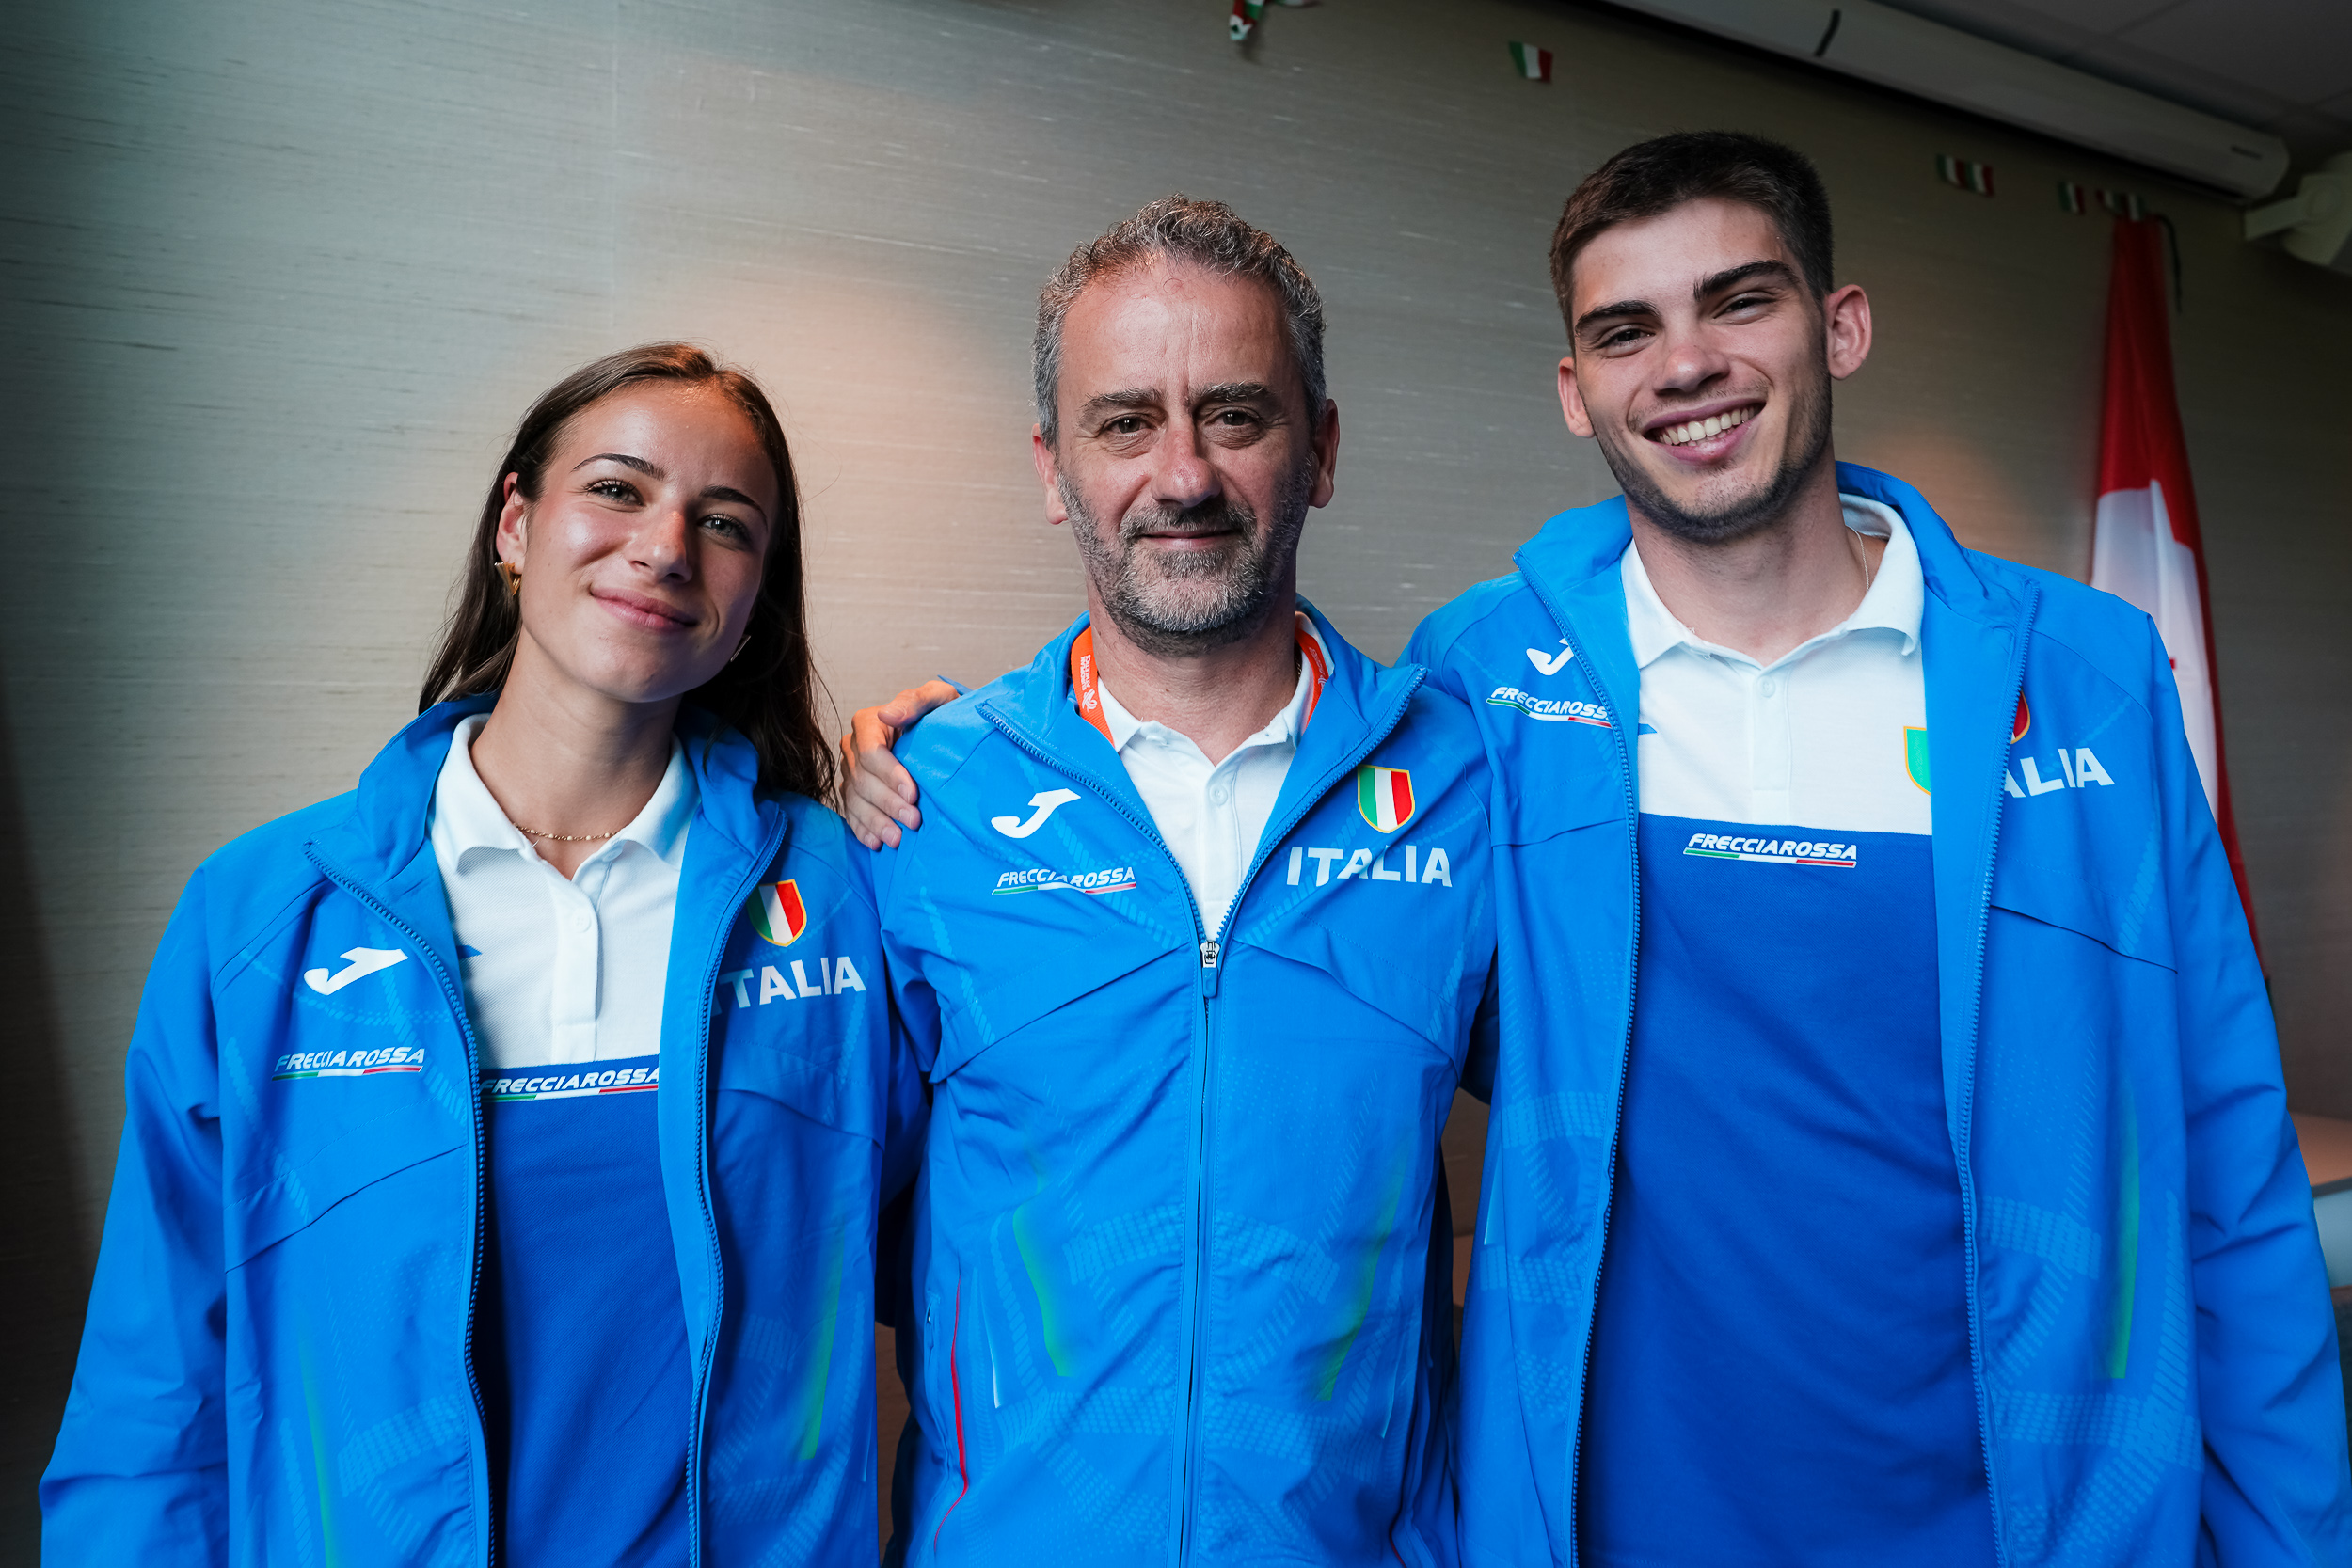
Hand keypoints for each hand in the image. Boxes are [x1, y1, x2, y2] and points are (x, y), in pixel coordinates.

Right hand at [840, 680, 960, 847]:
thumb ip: (914, 701)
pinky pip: (852, 813)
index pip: (871, 752)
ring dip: (876, 822)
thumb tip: (887, 714)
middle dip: (888, 803)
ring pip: (855, 800)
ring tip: (897, 839)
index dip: (890, 775)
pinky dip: (863, 829)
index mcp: (868, 723)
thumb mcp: (936, 697)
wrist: (939, 730)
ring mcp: (851, 772)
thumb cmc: (939, 712)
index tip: (913, 793)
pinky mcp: (854, 792)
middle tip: (914, 821)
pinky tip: (877, 842)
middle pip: (863, 780)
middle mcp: (853, 748)